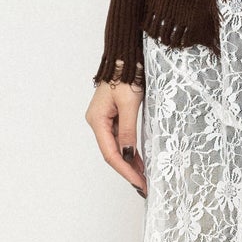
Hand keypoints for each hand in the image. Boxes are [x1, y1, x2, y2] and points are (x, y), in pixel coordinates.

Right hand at [86, 79, 146, 195]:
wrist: (125, 55)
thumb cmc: (126, 74)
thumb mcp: (129, 103)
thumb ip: (128, 131)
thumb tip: (128, 155)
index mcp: (97, 120)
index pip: (111, 154)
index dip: (125, 170)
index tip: (139, 183)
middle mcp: (98, 122)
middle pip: (112, 153)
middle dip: (128, 170)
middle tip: (144, 185)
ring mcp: (104, 120)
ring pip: (117, 148)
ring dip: (130, 163)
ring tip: (144, 177)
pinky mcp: (113, 116)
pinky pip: (121, 139)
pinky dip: (130, 151)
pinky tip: (139, 161)